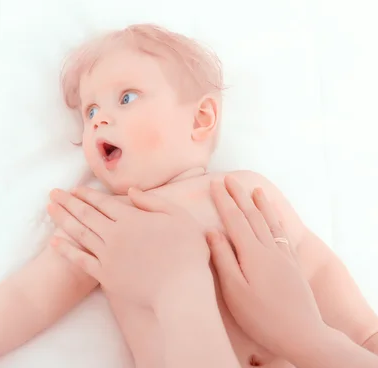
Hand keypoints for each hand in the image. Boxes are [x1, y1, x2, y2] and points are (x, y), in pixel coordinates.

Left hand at [47, 186, 210, 307]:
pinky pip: (81, 261)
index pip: (103, 202)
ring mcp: (108, 256)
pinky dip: (67, 251)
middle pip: (86, 214)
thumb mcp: (178, 217)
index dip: (87, 194)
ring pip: (80, 233)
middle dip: (68, 202)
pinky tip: (54, 243)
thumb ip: (153, 202)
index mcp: (131, 219)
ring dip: (63, 219)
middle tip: (52, 192)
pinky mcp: (106, 276)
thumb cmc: (186, 254)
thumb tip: (131, 191)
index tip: (74, 189)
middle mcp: (115, 234)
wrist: (181, 292)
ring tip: (50, 209)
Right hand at [207, 175, 325, 357]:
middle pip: (252, 216)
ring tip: (256, 190)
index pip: (234, 220)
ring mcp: (283, 256)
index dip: (224, 201)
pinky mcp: (292, 265)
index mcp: (252, 253)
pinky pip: (283, 234)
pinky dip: (277, 220)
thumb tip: (211, 231)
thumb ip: (222, 258)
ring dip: (261, 204)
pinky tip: (275, 218)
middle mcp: (269, 249)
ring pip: (270, 222)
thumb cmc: (261, 316)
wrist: (301, 333)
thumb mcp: (234, 290)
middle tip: (230, 179)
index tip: (215, 184)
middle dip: (240, 196)